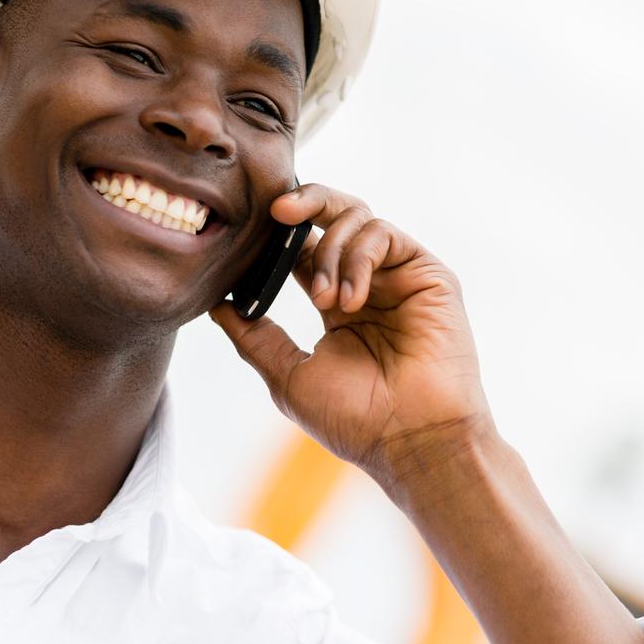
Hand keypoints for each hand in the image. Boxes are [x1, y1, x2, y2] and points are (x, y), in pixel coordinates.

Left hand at [209, 183, 491, 491]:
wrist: (411, 440)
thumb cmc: (356, 421)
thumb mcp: (289, 375)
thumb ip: (254, 336)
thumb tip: (215, 306)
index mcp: (337, 304)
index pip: (304, 247)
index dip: (278, 234)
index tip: (249, 231)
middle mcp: (369, 283)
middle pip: (333, 216)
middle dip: (303, 202)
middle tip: (276, 210)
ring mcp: (399, 277)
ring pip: (357, 218)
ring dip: (329, 252)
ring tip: (325, 300)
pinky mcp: (428, 273)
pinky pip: (384, 235)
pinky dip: (358, 258)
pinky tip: (351, 300)